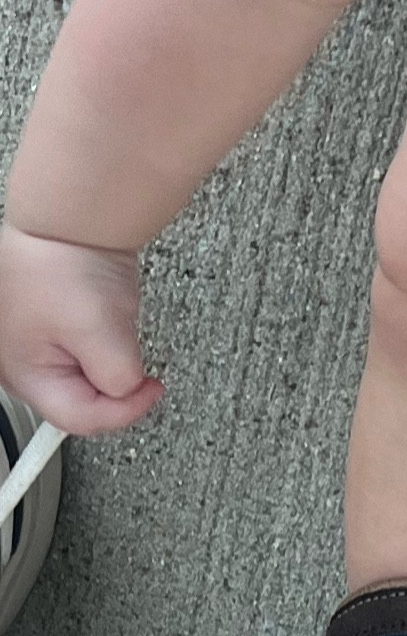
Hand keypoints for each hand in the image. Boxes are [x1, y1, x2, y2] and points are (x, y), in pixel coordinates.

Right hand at [0, 223, 161, 432]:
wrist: (66, 217)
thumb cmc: (63, 261)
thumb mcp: (100, 330)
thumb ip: (118, 375)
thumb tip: (129, 391)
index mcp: (26, 374)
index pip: (81, 418)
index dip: (124, 410)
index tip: (151, 388)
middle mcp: (28, 366)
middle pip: (85, 403)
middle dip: (115, 384)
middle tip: (127, 351)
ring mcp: (44, 348)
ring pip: (92, 379)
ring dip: (113, 360)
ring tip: (108, 323)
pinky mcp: (62, 331)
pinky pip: (93, 353)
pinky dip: (110, 342)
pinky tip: (108, 319)